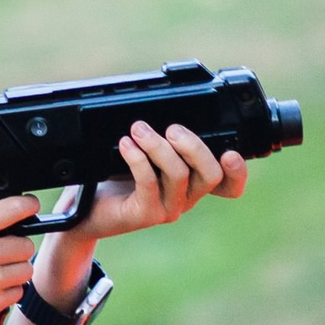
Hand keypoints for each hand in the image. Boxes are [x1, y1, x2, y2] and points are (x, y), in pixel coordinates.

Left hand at [78, 121, 247, 239]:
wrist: (87, 206)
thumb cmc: (117, 177)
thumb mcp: (146, 152)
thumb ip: (165, 138)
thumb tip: (167, 110)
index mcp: (194, 181)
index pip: (229, 184)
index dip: (238, 172)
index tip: (230, 153)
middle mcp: (187, 197)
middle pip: (211, 174)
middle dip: (194, 146)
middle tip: (172, 129)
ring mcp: (169, 208)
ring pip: (179, 175)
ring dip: (159, 146)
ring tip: (138, 129)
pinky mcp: (146, 214)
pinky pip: (149, 183)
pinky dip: (138, 158)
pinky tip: (126, 144)